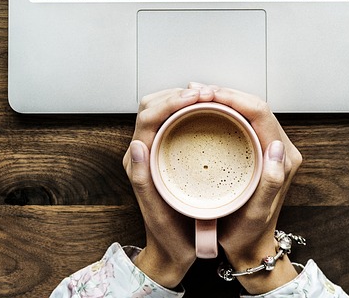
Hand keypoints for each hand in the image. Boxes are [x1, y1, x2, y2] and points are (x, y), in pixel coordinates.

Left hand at [123, 87, 202, 287]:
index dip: (172, 101)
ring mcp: (153, 152)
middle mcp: (141, 152)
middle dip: (179, 93)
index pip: (149, 116)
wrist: (170, 254)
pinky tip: (209, 112)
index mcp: (137, 161)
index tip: (198, 98)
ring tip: (212, 97)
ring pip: (163, 110)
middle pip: (153, 105)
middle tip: (210, 93)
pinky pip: (173, 121)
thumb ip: (142, 181)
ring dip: (184, 98)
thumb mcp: (157, 212)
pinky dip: (189, 110)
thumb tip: (136, 144)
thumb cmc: (168, 237)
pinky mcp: (165, 154)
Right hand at [192, 84, 303, 292]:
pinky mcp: (261, 152)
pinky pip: (244, 121)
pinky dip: (226, 110)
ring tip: (196, 96)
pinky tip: (205, 110)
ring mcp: (271, 149)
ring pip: (250, 111)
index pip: (261, 113)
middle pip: (255, 106)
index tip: (207, 94)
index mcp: (283, 158)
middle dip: (226, 93)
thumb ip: (272, 182)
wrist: (250, 248)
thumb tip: (276, 146)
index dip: (234, 97)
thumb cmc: (249, 234)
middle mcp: (281, 149)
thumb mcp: (258, 213)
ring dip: (225, 99)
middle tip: (195, 90)